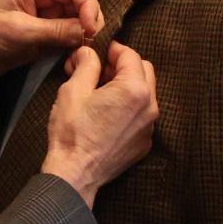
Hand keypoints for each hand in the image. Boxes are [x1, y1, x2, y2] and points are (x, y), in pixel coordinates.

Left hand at [0, 0, 102, 93]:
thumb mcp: (20, 32)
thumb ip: (56, 31)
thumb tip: (89, 33)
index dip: (88, 6)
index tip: (92, 30)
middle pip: (79, 2)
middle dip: (88, 21)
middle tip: (92, 43)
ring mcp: (44, 11)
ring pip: (76, 18)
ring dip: (83, 33)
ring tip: (87, 50)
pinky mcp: (44, 30)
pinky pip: (67, 32)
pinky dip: (74, 42)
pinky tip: (78, 53)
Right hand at [41, 42, 157, 206]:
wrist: (75, 174)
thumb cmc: (72, 132)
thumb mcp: (73, 90)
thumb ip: (86, 64)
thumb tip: (89, 53)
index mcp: (134, 90)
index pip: (131, 55)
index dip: (111, 49)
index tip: (95, 51)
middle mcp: (150, 107)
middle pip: (144, 71)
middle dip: (122, 66)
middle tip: (97, 70)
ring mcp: (149, 127)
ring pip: (144, 94)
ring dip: (126, 86)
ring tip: (100, 93)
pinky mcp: (143, 143)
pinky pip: (141, 115)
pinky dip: (128, 108)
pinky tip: (106, 114)